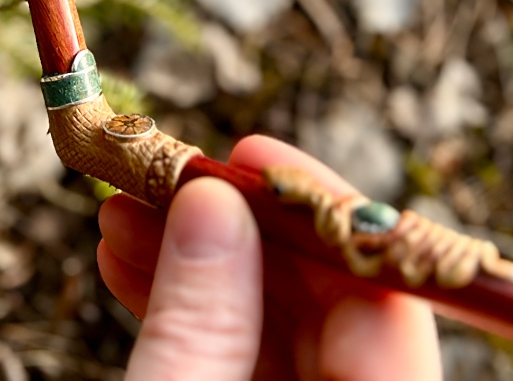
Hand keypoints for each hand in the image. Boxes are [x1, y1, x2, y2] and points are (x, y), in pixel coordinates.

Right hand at [98, 136, 440, 379]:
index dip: (322, 214)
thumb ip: (200, 318)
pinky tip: (132, 263)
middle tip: (168, 176)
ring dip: (197, 263)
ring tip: (124, 214)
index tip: (250, 155)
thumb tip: (213, 199)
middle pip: (325, 302)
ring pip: (275, 326)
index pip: (388, 298)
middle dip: (238, 230)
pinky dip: (188, 311)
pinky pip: (242, 357)